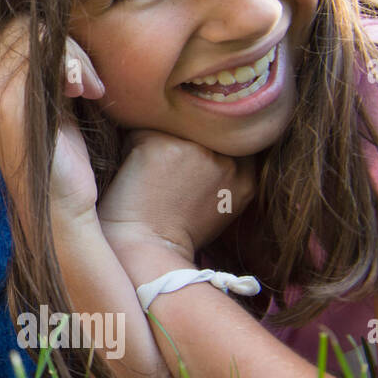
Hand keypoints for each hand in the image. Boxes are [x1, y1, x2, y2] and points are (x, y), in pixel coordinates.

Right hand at [0, 17, 105, 229]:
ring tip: (92, 90)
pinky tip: (87, 93)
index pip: (16, 25)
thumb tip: (63, 29)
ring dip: (76, 56)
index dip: (54, 39)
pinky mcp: (9, 101)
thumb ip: (47, 67)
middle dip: (68, 45)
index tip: (81, 75)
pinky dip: (74, 66)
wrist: (58, 209)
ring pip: (39, 34)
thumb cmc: (60, 158)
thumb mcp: (49, 102)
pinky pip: (44, 53)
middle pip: (27, 24)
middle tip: (91, 83)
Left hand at [97, 129, 254, 259]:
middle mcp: (226, 160)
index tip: (185, 164)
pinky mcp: (161, 144)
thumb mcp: (218, 204)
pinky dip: (131, 149)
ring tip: (150, 177)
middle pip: (199, 129)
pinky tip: (134, 176)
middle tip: (164, 177)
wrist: (144, 251)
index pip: (228, 139)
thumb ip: (222, 172)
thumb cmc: (174, 232)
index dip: (205, 145)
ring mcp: (196, 150)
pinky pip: (139, 131)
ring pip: (170, 126)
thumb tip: (206, 142)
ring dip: (156, 143)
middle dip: (180, 143)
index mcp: (246, 177)